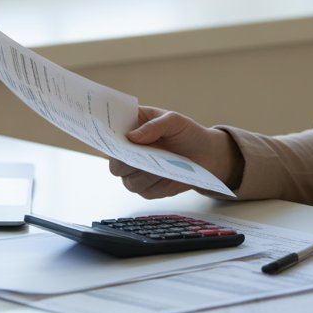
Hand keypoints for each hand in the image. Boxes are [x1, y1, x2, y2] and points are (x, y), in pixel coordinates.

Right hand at [108, 106, 243, 198]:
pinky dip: (156, 184)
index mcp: (131, 129)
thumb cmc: (187, 133)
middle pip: (115, 164)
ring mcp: (137, 173)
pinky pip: (145, 191)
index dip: (105, 135)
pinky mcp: (148, 189)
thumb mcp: (174, 121)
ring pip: (128, 181)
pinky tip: (167, 174)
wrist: (207, 154)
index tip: (110, 135)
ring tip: (160, 165)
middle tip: (137, 154)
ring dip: (144, 174)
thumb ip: (154, 126)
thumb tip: (132, 137)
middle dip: (124, 161)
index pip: (109, 133)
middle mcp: (129, 153)